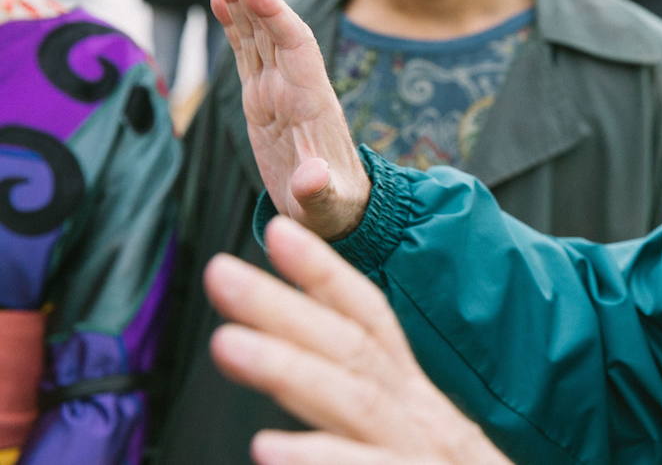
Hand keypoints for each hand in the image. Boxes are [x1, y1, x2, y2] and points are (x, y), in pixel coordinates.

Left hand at [206, 216, 511, 464]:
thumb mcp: (412, 445)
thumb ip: (361, 426)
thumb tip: (287, 421)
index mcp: (415, 402)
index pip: (371, 322)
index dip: (326, 274)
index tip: (278, 232)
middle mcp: (424, 419)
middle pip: (354, 348)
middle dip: (286, 305)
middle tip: (221, 273)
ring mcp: (427, 456)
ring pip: (356, 401)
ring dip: (291, 367)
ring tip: (228, 344)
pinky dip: (325, 460)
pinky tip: (271, 448)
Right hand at [209, 0, 368, 238]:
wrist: (339, 213)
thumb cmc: (333, 211)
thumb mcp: (326, 207)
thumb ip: (318, 192)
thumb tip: (312, 180)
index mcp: (311, 103)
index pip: (293, 44)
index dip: (273, 12)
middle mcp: (296, 86)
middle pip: (274, 25)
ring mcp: (279, 90)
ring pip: (258, 31)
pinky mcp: (264, 98)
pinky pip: (247, 50)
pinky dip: (233, 22)